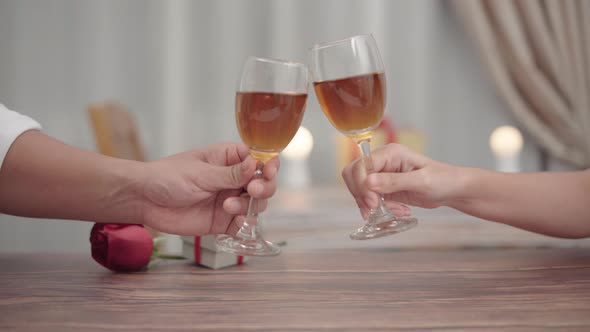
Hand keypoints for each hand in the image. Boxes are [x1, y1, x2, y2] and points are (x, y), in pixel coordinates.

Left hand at [138, 142, 277, 235]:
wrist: (144, 200)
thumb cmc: (168, 177)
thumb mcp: (201, 173)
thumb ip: (230, 174)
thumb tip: (255, 165)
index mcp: (228, 159)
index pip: (258, 159)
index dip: (268, 165)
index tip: (268, 171)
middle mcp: (233, 179)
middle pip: (263, 183)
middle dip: (264, 187)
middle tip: (252, 190)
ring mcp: (229, 200)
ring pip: (256, 204)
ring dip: (250, 206)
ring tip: (228, 207)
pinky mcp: (222, 221)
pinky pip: (242, 224)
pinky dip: (244, 224)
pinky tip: (235, 221)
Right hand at [342, 143, 460, 216]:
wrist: (452, 190)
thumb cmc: (443, 180)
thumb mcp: (420, 181)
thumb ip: (394, 181)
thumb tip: (368, 182)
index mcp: (390, 153)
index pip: (362, 165)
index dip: (361, 184)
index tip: (372, 202)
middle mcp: (382, 162)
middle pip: (354, 175)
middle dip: (361, 194)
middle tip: (374, 209)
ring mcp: (381, 175)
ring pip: (359, 189)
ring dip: (371, 205)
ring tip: (396, 211)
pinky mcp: (384, 189)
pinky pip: (370, 200)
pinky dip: (380, 209)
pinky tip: (399, 211)